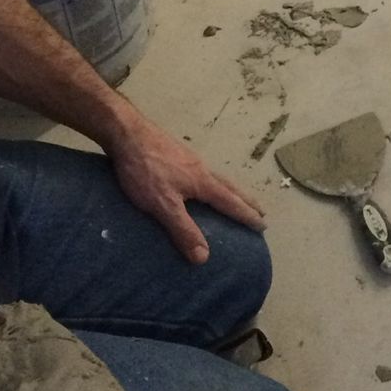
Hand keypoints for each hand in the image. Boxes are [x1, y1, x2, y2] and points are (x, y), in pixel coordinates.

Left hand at [108, 117, 265, 263]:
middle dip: (247, 201)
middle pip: (231, 187)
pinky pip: (206, 172)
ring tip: (239, 198)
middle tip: (262, 211)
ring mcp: (190, 159)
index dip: (247, 216)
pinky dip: (216, 183)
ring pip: (219, 178)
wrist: (127, 133)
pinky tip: (204, 183)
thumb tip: (205, 258)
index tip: (264, 226)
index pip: (231, 203)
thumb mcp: (163, 205)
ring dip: (234, 191)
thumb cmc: (144, 170)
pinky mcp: (178, 154)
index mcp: (202, 182)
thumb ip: (183, 229)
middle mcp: (202, 169)